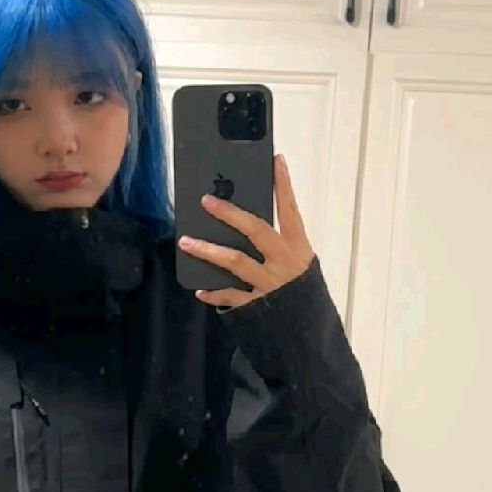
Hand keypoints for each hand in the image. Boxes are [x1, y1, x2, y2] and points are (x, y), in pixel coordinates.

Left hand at [177, 153, 316, 309]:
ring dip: (208, 250)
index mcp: (299, 249)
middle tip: (206, 201)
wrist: (306, 332)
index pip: (290, 210)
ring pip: (235, 261)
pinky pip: (230, 296)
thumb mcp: (298, 264)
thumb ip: (278, 245)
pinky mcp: (257, 305)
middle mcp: (285, 263)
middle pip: (256, 230)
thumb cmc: (301, 293)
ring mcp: (271, 284)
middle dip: (230, 213)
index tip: (275, 159)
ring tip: (186, 242)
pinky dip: (214, 292)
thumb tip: (242, 223)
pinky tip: (199, 289)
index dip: (284, 185)